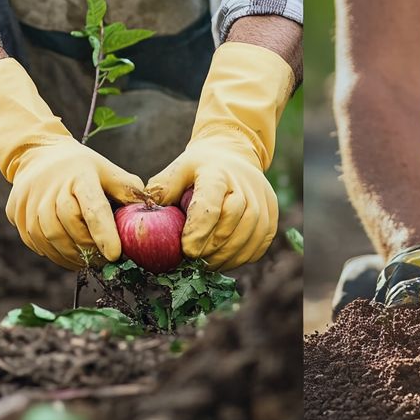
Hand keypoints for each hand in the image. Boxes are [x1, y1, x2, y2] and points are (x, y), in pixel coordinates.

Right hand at [0, 58, 143, 268]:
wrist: (38, 154)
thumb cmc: (81, 167)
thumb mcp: (106, 170)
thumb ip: (127, 189)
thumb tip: (151, 210)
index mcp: (80, 175)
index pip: (93, 207)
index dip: (104, 233)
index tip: (114, 255)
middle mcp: (52, 187)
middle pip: (70, 227)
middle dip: (89, 248)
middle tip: (104, 261)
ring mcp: (30, 200)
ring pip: (51, 238)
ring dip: (71, 256)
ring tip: (88, 262)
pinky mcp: (16, 212)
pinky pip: (35, 241)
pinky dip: (53, 253)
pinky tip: (68, 256)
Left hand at [146, 42, 293, 269]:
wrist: (231, 155)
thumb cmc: (198, 169)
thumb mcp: (177, 171)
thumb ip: (162, 190)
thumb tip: (146, 214)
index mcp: (217, 171)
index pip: (212, 200)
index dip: (200, 228)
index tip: (186, 250)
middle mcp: (245, 182)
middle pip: (237, 217)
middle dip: (214, 244)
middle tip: (195, 260)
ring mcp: (262, 195)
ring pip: (252, 230)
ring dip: (230, 254)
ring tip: (209, 265)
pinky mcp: (272, 210)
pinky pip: (262, 238)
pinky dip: (245, 255)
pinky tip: (227, 260)